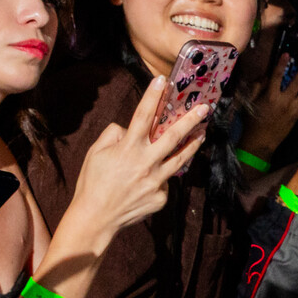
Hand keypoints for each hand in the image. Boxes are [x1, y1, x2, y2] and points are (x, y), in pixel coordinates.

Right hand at [65, 75, 210, 244]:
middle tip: (205, 108)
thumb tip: (129, 129)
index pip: (143, 116)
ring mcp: (156, 181)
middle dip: (190, 120)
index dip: (152, 96)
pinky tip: (151, 179)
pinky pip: (165, 181)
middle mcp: (146, 163)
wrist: (96, 218)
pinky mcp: (161, 197)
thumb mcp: (96, 152)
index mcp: (128, 148)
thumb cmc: (93, 182)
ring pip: (180, 159)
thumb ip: (114, 135)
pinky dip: (161, 176)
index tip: (162, 80)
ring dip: (192, 145)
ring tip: (202, 134)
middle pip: (173, 136)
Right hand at [239, 54, 297, 157]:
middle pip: (297, 83)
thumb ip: (258, 87)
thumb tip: (265, 77)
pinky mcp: (296, 118)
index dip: (282, 64)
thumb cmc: (252, 122)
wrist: (260, 142)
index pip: (277, 75)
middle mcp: (284, 102)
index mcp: (271, 96)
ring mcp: (292, 110)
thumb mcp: (250, 102)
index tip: (286, 55)